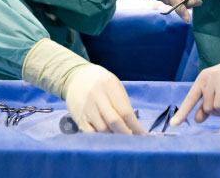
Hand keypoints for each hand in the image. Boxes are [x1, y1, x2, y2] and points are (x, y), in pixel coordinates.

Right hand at [22, 39, 145, 135]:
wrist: (76, 78)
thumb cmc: (102, 83)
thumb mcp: (115, 87)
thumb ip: (123, 105)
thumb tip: (133, 129)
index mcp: (109, 85)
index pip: (125, 111)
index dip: (135, 126)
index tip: (143, 136)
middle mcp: (97, 96)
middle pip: (114, 121)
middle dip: (126, 134)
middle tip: (133, 142)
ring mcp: (86, 107)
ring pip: (103, 129)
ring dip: (114, 138)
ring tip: (122, 141)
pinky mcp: (79, 118)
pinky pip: (91, 134)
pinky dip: (101, 139)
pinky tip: (108, 139)